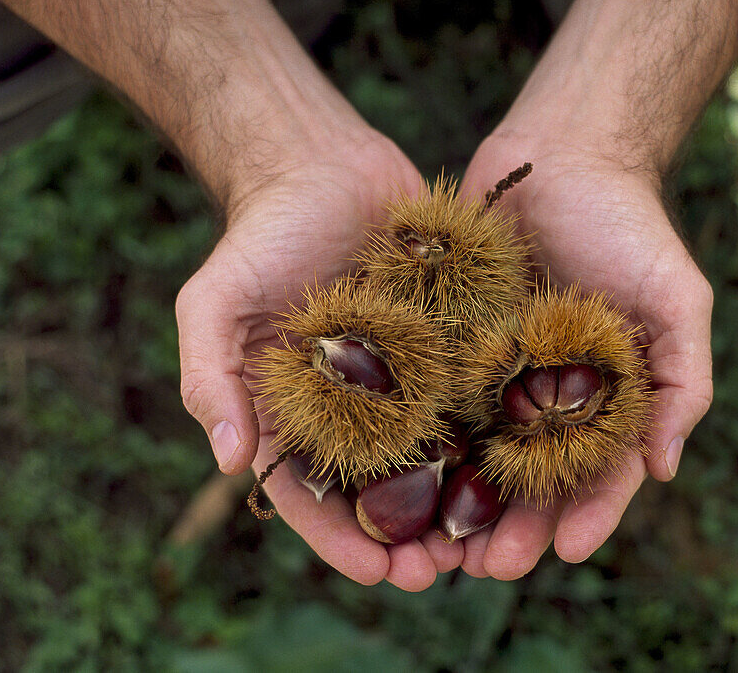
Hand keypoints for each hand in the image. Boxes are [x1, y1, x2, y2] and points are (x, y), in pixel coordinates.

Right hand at [175, 135, 463, 590]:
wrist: (324, 165)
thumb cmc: (261, 235)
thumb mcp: (213, 302)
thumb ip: (211, 378)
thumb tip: (231, 465)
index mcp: (296, 416)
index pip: (315, 497)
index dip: (341, 541)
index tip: (379, 573)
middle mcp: (356, 409)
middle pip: (384, 494)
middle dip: (412, 539)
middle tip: (446, 570)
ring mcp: (409, 380)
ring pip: (439, 459)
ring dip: (461, 505)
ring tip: (491, 539)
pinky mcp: (452, 345)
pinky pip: (476, 399)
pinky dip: (496, 437)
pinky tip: (525, 465)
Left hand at [456, 135, 713, 578]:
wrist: (564, 155)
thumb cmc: (631, 226)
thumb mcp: (679, 300)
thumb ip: (684, 382)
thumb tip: (665, 471)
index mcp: (605, 399)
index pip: (600, 474)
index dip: (589, 517)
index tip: (567, 550)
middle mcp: (547, 398)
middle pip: (530, 481)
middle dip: (514, 528)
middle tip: (488, 567)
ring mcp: (495, 374)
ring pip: (475, 457)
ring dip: (460, 506)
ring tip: (440, 547)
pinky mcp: (449, 344)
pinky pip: (434, 399)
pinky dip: (419, 442)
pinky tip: (397, 477)